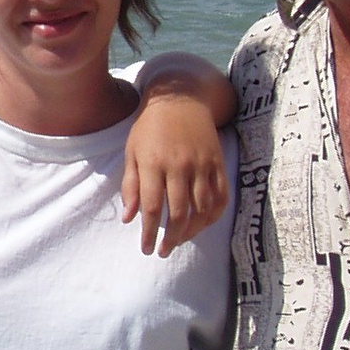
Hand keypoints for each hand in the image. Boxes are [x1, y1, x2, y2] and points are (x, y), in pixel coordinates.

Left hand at [121, 82, 230, 257]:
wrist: (181, 98)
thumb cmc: (149, 127)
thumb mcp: (132, 152)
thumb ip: (131, 185)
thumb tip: (129, 218)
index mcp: (153, 163)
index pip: (152, 208)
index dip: (149, 233)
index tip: (146, 248)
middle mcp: (179, 166)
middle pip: (179, 213)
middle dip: (171, 238)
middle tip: (164, 251)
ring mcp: (201, 164)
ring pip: (202, 209)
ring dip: (192, 231)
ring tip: (180, 240)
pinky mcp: (217, 162)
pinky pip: (221, 196)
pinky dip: (214, 215)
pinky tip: (203, 224)